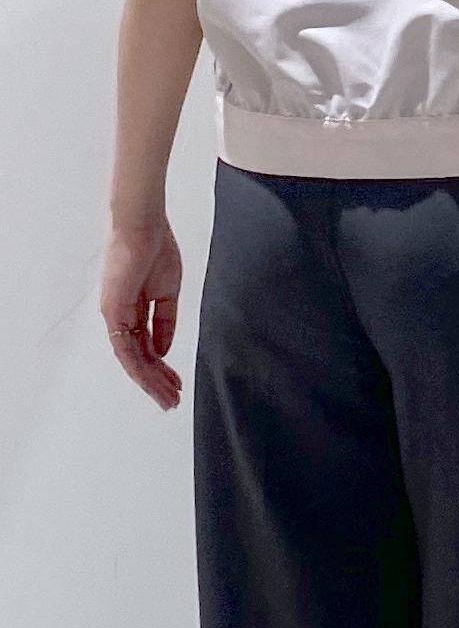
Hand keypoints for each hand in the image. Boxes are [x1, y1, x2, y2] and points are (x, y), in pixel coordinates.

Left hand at [100, 217, 182, 410]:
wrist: (145, 226)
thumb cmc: (156, 249)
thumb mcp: (167, 295)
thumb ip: (165, 324)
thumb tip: (164, 352)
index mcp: (133, 310)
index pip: (146, 348)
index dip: (162, 369)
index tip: (176, 385)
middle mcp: (120, 316)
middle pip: (139, 358)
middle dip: (157, 382)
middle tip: (172, 401)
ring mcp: (115, 315)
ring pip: (132, 359)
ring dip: (150, 381)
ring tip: (168, 399)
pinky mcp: (113, 311)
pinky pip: (125, 348)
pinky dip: (139, 367)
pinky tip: (154, 381)